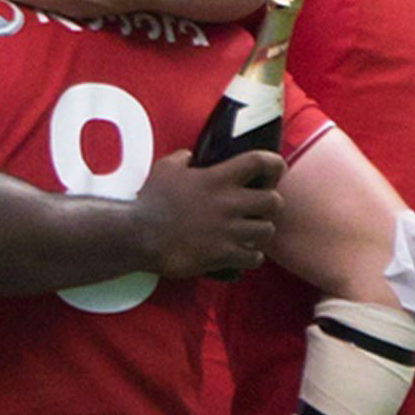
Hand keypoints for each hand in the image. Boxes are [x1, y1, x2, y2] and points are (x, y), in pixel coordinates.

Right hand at [123, 147, 282, 280]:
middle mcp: (229, 203)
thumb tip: (191, 156)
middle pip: (274, 201)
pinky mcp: (223, 255)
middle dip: (271, 204)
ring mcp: (228, 231)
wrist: (140, 236)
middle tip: (261, 208)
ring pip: (268, 231)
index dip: (275, 164)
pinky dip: (252, 256)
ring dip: (262, 231)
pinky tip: (242, 253)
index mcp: (218, 178)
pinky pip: (254, 257)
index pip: (260, 161)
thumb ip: (183, 158)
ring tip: (252, 232)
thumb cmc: (152, 201)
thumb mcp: (165, 169)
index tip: (275, 170)